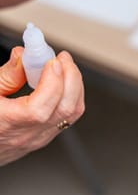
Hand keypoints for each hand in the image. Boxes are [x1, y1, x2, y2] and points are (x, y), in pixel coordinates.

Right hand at [0, 47, 84, 165]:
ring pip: (71, 114)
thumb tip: (24, 55)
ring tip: (64, 66)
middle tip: (64, 58)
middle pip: (65, 110)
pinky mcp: (44, 137)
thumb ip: (5, 75)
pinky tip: (62, 82)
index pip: (40, 109)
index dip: (52, 82)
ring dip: (74, 86)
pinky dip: (70, 96)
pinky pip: (68, 117)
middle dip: (71, 78)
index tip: (53, 61)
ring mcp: (39, 138)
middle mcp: (27, 135)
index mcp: (7, 125)